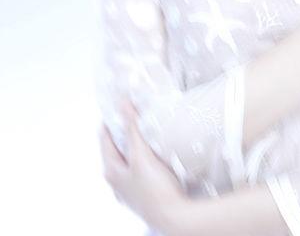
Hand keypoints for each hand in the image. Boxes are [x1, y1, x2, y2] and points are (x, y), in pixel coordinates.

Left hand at [99, 100, 184, 233]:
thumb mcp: (141, 155)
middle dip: (125, 129)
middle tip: (136, 112)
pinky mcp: (143, 191)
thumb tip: (123, 104)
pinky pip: (140, 167)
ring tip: (147, 128)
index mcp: (111, 170)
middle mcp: (116, 180)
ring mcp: (129, 187)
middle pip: (117, 147)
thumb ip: (132, 129)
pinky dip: (144, 155)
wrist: (173, 217)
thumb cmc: (155, 189)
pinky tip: (155, 152)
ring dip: (136, 143)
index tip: (120, 103)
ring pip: (129, 157)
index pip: (104, 137)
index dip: (111, 118)